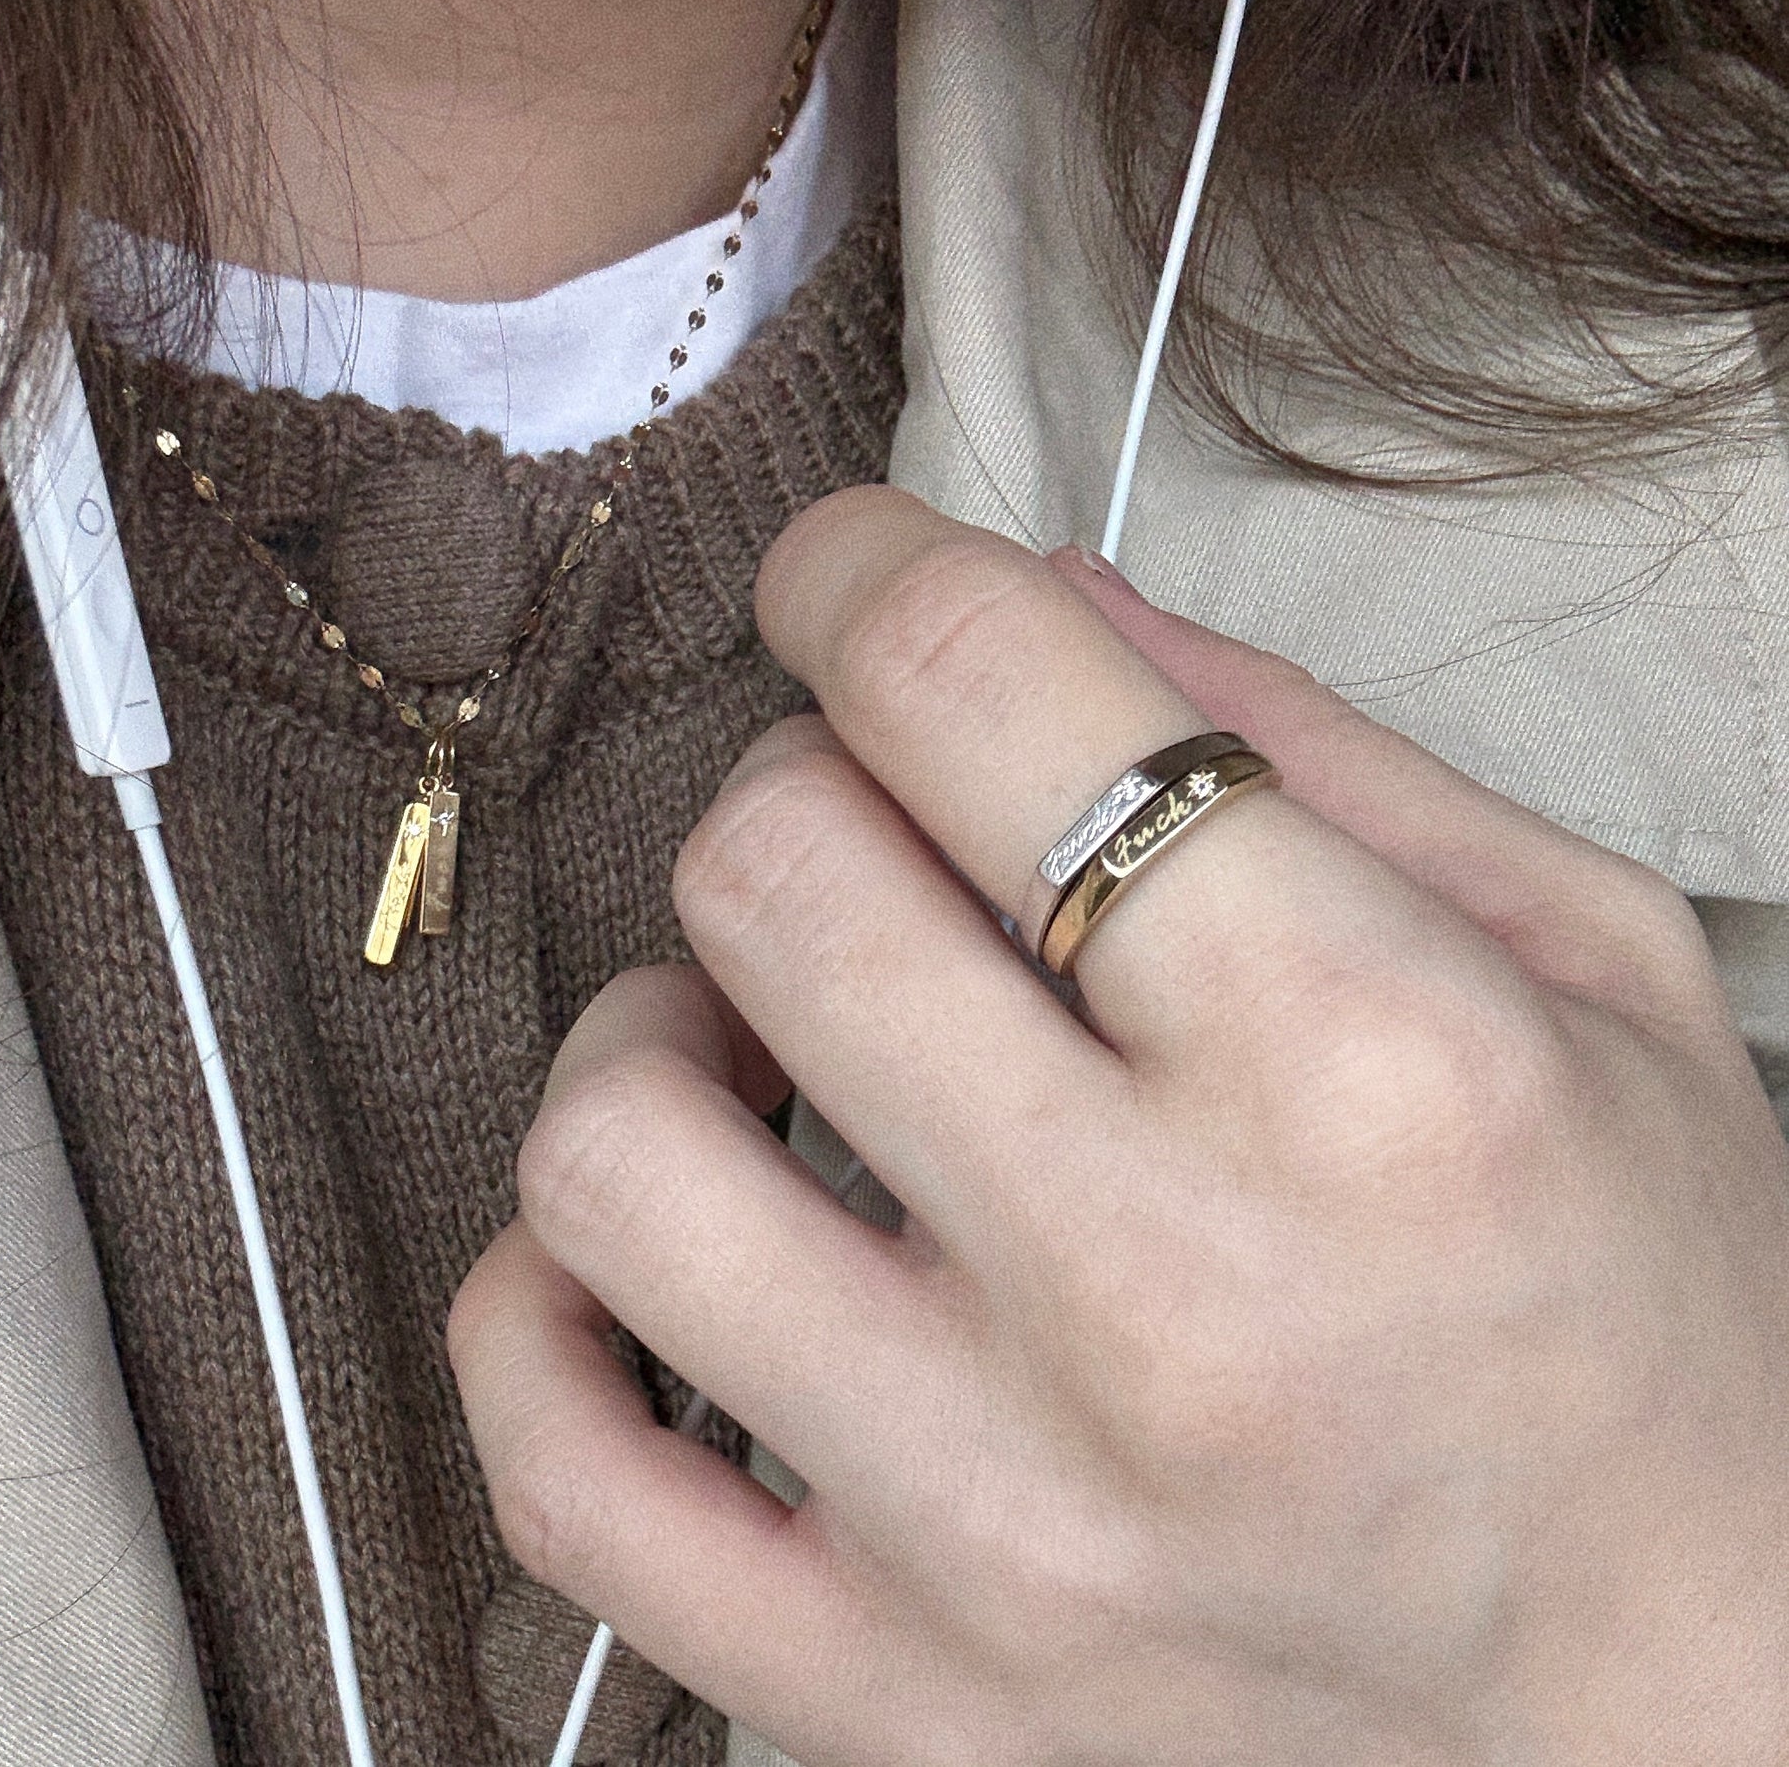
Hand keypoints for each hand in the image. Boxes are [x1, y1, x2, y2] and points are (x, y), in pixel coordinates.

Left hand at [448, 487, 1788, 1765]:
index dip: (868, 567)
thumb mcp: (1589, 963)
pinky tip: (671, 1252)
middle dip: (802, 786)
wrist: (1699, 1723)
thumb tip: (1037, 595)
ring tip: (775, 1049)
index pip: (975, 688)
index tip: (854, 576)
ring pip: (614, 1154)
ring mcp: (1000, 1528)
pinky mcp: (891, 1692)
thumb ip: (1301, 743)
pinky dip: (544, 1313)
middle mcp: (1166, 1302)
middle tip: (883, 833)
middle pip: (770, 879)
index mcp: (1369, 1067)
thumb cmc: (1664, 1333)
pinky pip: (558, 1468)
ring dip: (661, 1030)